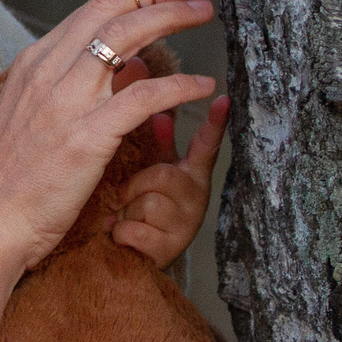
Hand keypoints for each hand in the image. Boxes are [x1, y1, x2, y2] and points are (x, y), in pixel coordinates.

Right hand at [0, 0, 221, 267]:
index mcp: (34, 63)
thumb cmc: (8, 183)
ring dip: (174, 17)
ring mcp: (66, 102)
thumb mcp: (34, 118)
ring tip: (207, 14)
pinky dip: (179, 85)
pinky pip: (144, 97)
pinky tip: (204, 85)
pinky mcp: (86, 137)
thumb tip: (129, 66)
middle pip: (113, 8)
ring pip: (128, 37)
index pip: (93, 7)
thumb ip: (76, 88)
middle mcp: (49, 71)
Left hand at [109, 61, 229, 268]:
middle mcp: (195, 197)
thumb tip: (148, 83)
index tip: (223, 99)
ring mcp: (184, 225)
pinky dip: (118, 231)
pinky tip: (119, 235)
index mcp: (191, 173)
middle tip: (126, 195)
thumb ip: (149, 127)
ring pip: (145, 202)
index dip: (215, 124)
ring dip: (126, 208)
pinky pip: (132, 229)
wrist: (127, 258)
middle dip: (135, 183)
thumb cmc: (140, 206)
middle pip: (162, 174)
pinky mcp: (165, 250)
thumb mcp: (147, 165)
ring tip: (126, 216)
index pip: (206, 145)